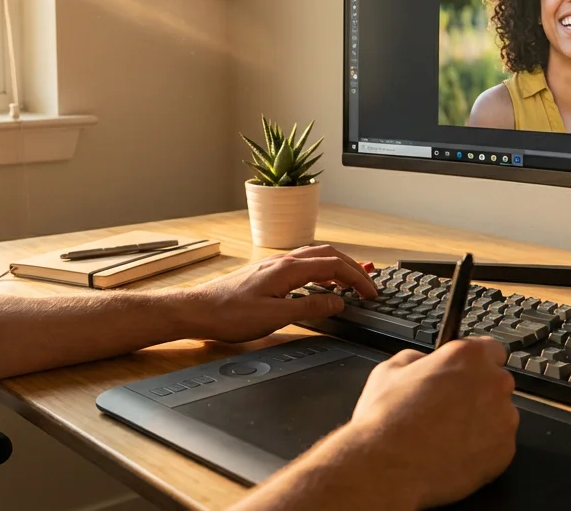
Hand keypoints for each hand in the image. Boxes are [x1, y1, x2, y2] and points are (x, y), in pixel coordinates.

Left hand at [180, 245, 376, 342]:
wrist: (198, 310)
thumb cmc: (230, 314)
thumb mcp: (275, 316)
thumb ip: (310, 308)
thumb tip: (338, 302)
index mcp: (288, 269)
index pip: (335, 265)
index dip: (358, 278)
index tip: (372, 293)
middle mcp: (283, 261)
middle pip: (328, 255)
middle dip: (353, 268)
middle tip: (368, 287)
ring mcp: (274, 264)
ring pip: (315, 257)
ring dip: (337, 267)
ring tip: (350, 284)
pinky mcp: (267, 272)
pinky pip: (303, 265)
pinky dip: (321, 271)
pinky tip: (319, 286)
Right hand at [340, 338, 518, 507]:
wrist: (388, 468)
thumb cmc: (387, 420)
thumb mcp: (390, 370)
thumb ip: (418, 359)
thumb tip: (424, 363)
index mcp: (469, 356)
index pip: (491, 349)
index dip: (474, 362)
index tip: (464, 372)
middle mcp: (494, 384)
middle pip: (496, 382)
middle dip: (478, 392)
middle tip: (448, 407)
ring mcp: (504, 419)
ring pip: (499, 415)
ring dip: (481, 421)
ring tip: (447, 434)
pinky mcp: (504, 452)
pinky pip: (498, 445)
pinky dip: (482, 449)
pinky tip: (453, 452)